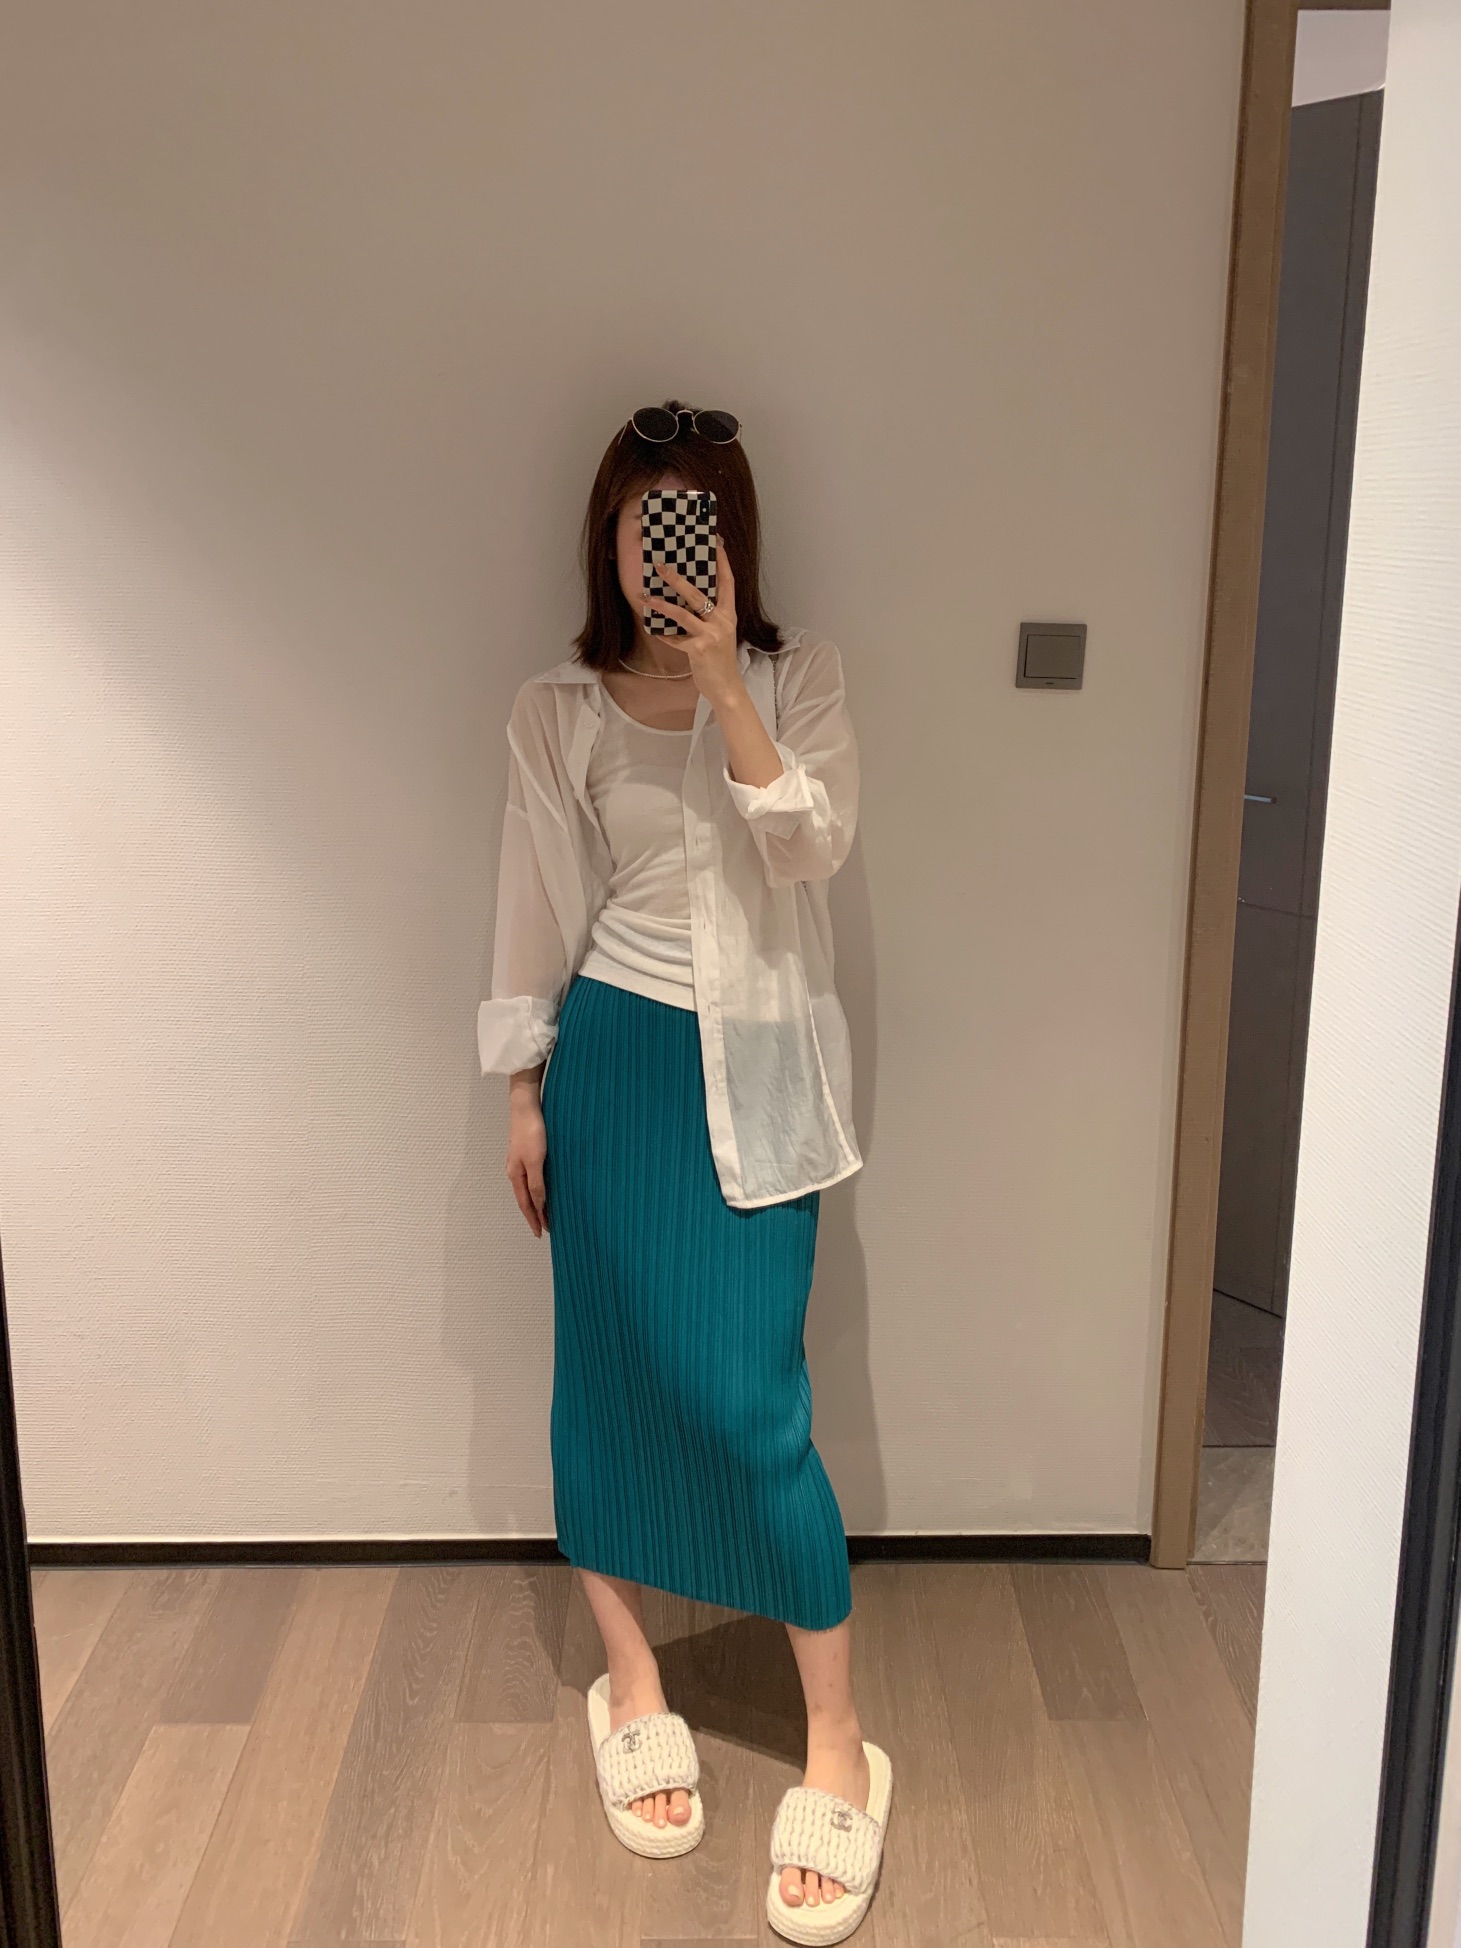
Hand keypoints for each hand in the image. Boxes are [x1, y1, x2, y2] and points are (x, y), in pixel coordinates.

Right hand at [506, 1091, 548, 1236]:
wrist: (525, 1106)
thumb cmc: (531, 1132)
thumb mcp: (536, 1161)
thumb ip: (537, 1184)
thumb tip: (539, 1205)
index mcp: (515, 1175)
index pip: (526, 1204)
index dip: (533, 1219)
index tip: (541, 1233)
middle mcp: (515, 1171)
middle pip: (525, 1199)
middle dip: (534, 1215)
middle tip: (544, 1228)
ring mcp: (519, 1162)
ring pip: (528, 1189)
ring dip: (536, 1203)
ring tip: (545, 1214)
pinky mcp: (526, 1153)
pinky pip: (531, 1178)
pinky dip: (538, 1189)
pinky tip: (544, 1188)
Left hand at [643, 538, 740, 703]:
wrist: (726, 687)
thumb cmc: (720, 659)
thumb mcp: (720, 633)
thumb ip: (709, 617)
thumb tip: (686, 599)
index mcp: (728, 614)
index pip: (727, 582)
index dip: (722, 563)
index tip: (715, 543)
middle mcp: (721, 621)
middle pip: (697, 593)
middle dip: (677, 578)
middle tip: (660, 565)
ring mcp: (710, 635)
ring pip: (682, 613)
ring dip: (661, 604)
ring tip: (645, 596)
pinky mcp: (698, 649)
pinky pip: (675, 638)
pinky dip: (662, 634)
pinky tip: (651, 629)